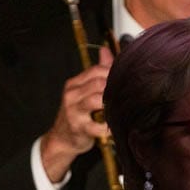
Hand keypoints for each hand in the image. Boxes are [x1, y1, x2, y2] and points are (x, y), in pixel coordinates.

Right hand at [40, 46, 114, 182]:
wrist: (62, 138)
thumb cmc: (78, 114)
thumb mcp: (83, 91)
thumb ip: (96, 72)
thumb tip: (105, 50)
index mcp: (74, 84)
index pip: (96, 70)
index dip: (113, 74)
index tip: (127, 80)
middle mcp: (72, 95)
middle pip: (98, 83)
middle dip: (114, 88)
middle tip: (128, 94)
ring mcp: (73, 111)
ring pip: (96, 100)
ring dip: (111, 104)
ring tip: (121, 108)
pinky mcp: (78, 128)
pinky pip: (97, 126)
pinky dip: (107, 127)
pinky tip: (114, 126)